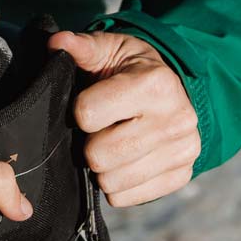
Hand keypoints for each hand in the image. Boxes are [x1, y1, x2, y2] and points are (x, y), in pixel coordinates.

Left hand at [49, 30, 200, 206]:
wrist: (174, 89)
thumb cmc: (131, 69)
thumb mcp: (109, 49)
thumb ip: (82, 47)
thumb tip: (56, 43)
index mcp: (154, 84)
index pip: (87, 114)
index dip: (80, 110)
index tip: (89, 103)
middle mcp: (176, 119)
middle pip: (99, 155)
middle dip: (89, 143)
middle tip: (99, 129)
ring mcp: (183, 150)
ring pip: (111, 181)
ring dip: (102, 167)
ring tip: (111, 142)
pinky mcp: (183, 175)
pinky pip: (127, 198)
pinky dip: (118, 184)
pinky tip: (125, 160)